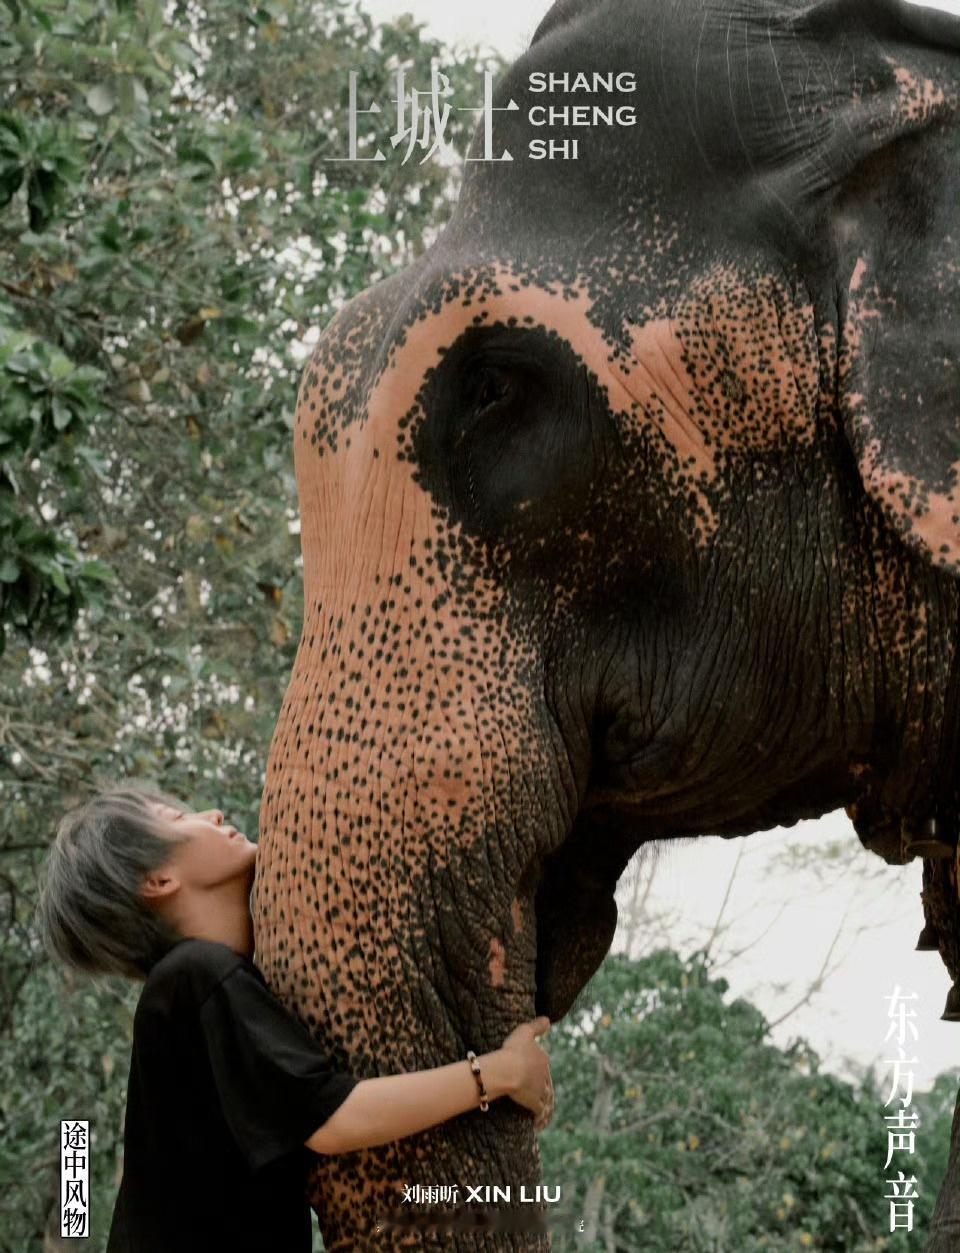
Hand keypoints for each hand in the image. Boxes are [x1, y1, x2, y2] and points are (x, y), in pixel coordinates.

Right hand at [499, 1016, 553, 1130]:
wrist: (508, 1070)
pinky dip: (540, 1118)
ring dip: (547, 1107)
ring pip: (547, 1099)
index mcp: (543, 1059)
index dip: (540, 1071)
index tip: (538, 1077)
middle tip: (545, 1098)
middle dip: (546, 1091)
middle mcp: (544, 1075)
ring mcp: (540, 1090)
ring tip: (545, 1115)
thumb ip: (536, 1026)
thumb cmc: (513, 1049)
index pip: (543, 1066)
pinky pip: (539, 1112)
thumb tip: (548, 1020)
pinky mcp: (534, 1102)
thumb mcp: (524, 1031)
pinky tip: (539, 1124)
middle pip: (547, 1084)